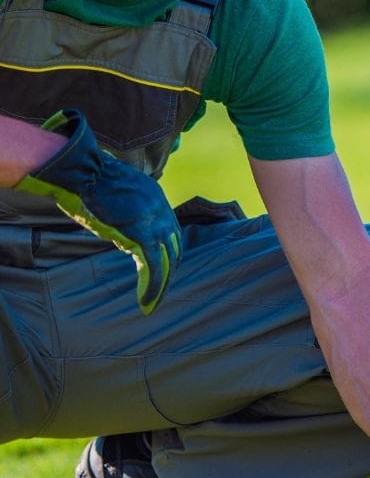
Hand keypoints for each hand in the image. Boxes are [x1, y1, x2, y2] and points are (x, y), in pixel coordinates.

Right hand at [14, 109, 180, 313]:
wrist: (87, 172)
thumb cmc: (90, 180)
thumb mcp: (115, 194)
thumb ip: (124, 210)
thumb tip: (118, 223)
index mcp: (157, 201)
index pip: (171, 234)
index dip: (168, 254)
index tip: (162, 269)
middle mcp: (162, 213)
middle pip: (174, 250)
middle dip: (168, 273)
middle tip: (157, 292)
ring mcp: (156, 224)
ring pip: (167, 263)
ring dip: (160, 287)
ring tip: (151, 305)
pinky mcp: (143, 236)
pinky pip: (154, 268)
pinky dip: (152, 287)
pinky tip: (146, 303)